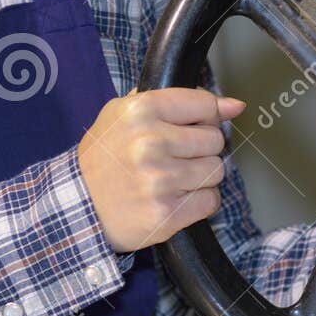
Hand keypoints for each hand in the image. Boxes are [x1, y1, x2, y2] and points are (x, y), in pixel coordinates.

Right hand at [77, 87, 243, 252]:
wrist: (79, 206)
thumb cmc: (105, 158)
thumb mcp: (123, 114)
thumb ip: (179, 101)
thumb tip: (235, 106)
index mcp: (141, 110)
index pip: (205, 104)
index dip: (203, 117)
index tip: (191, 127)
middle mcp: (151, 142)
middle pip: (214, 139)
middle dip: (200, 149)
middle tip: (173, 157)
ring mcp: (160, 180)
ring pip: (216, 170)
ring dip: (200, 177)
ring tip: (172, 179)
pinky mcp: (167, 213)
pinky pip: (211, 201)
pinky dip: (199, 202)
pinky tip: (176, 198)